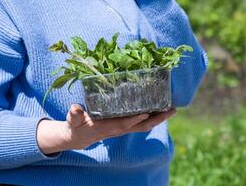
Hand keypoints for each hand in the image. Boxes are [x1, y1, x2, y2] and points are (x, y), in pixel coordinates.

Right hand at [37, 104, 176, 153]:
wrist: (79, 137)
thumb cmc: (77, 126)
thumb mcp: (73, 120)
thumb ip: (74, 115)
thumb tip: (75, 107)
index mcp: (108, 127)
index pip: (123, 124)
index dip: (134, 119)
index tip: (146, 113)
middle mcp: (120, 128)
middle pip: (142, 125)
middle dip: (158, 119)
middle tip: (172, 109)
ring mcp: (124, 127)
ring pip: (145, 124)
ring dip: (160, 117)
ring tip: (172, 108)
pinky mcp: (125, 124)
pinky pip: (142, 121)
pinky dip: (153, 116)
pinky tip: (160, 107)